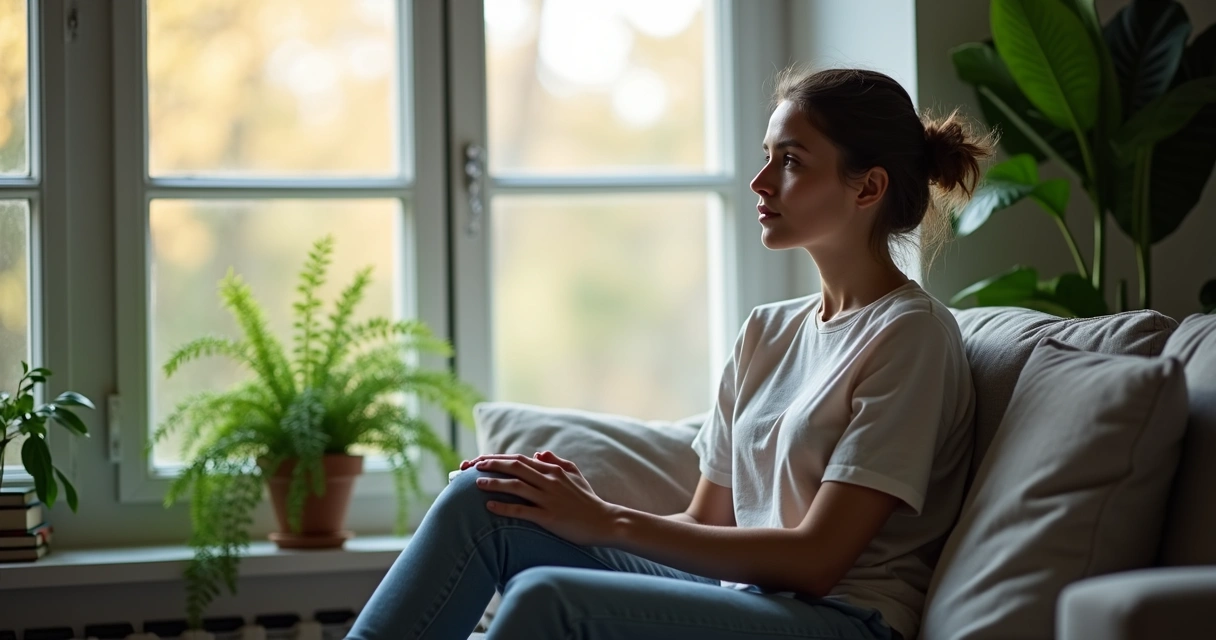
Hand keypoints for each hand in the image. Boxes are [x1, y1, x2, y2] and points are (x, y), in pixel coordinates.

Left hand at [461, 451, 617, 546]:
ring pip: (515, 486)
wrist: (605, 521)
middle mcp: (549, 481)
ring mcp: (548, 498)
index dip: (496, 458)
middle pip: (514, 467)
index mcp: (553, 470)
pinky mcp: (549, 516)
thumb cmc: (589, 500)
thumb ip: (557, 462)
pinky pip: (522, 510)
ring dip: (494, 483)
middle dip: (490, 465)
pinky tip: (489, 507)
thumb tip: (538, 453)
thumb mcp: (575, 475)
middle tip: (470, 467)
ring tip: (475, 483)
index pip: (519, 459)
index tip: (478, 460)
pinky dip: (504, 507)